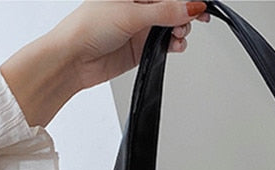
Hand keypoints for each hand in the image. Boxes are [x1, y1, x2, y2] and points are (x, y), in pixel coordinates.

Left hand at [1, 1, 207, 127]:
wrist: (73, 60)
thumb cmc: (88, 28)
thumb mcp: (131, 14)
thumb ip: (164, 11)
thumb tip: (192, 6)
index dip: (186, 1)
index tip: (201, 7)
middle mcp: (138, 8)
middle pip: (172, 8)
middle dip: (185, 15)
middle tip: (189, 22)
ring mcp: (140, 28)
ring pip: (171, 27)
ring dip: (180, 32)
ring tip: (178, 36)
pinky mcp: (141, 49)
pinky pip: (165, 45)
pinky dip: (174, 46)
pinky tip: (175, 46)